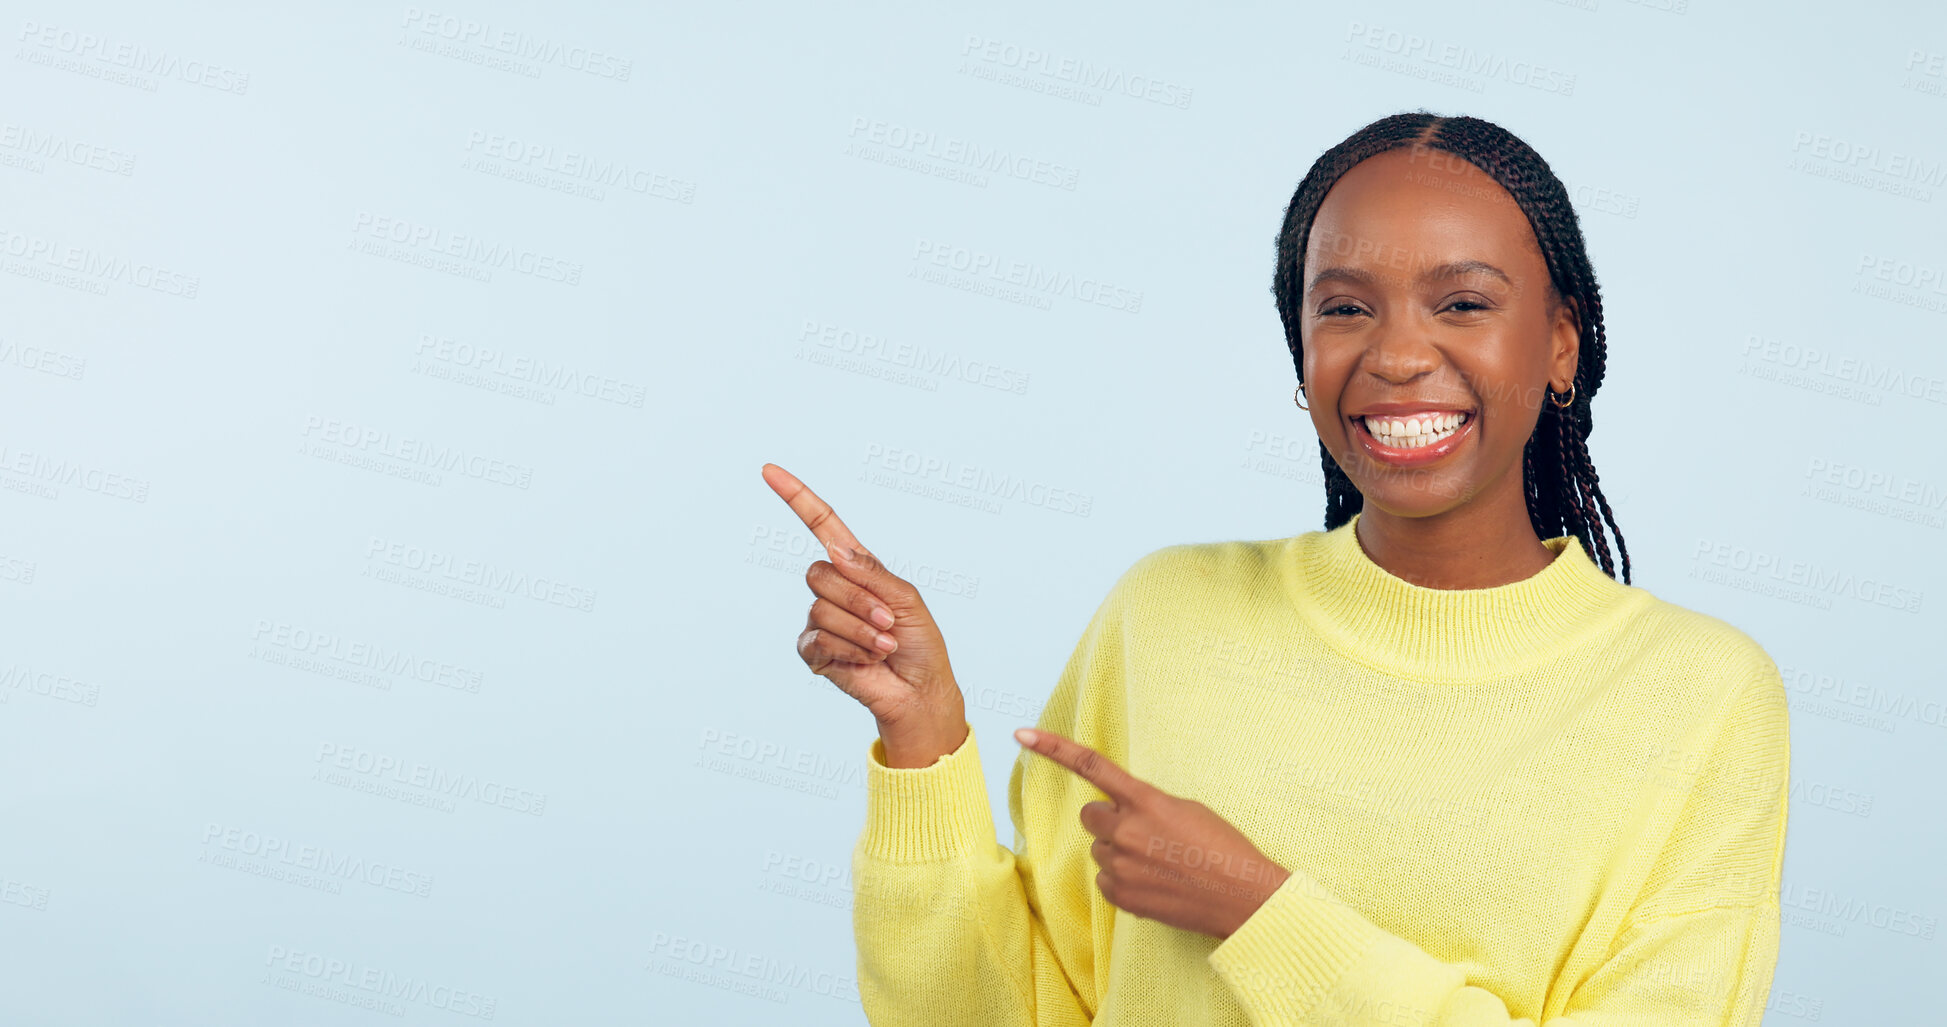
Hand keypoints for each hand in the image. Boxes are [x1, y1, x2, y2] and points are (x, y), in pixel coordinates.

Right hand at [761, 463, 966, 767]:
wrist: (920, 690)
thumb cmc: (920, 643)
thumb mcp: (908, 599)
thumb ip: (873, 573)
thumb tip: (836, 550)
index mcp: (856, 566)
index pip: (822, 524)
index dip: (796, 498)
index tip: (769, 471)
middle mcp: (833, 588)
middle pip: (819, 574)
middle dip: (859, 600)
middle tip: (887, 622)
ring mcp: (820, 619)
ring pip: (822, 609)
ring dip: (860, 630)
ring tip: (883, 644)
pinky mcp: (813, 651)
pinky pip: (818, 639)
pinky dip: (850, 650)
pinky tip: (867, 660)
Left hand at [1014, 727, 1290, 939]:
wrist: (1241, 896)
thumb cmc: (1221, 847)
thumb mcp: (1185, 809)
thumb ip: (1145, 805)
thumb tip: (1121, 814)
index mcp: (1145, 800)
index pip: (1091, 765)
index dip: (1053, 748)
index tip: (1021, 734)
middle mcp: (1126, 830)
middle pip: (1090, 816)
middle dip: (1108, 821)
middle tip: (1142, 833)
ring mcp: (1121, 865)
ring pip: (1099, 850)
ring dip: (1119, 852)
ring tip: (1158, 862)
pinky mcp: (1121, 895)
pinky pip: (1105, 881)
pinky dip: (1123, 880)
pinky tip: (1154, 883)